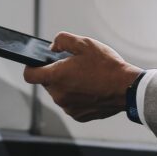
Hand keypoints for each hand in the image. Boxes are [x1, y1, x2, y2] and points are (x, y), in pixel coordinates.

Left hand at [22, 32, 142, 121]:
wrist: (127, 88)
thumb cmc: (107, 66)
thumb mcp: (85, 43)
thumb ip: (62, 40)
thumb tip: (52, 47)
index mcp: (57, 76)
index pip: (30, 75)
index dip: (32, 67)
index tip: (39, 63)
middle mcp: (59, 95)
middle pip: (47, 83)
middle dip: (56, 73)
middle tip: (74, 66)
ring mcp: (68, 107)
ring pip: (60, 93)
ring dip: (67, 85)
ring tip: (86, 77)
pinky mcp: (78, 115)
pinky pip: (71, 103)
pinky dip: (77, 96)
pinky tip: (91, 88)